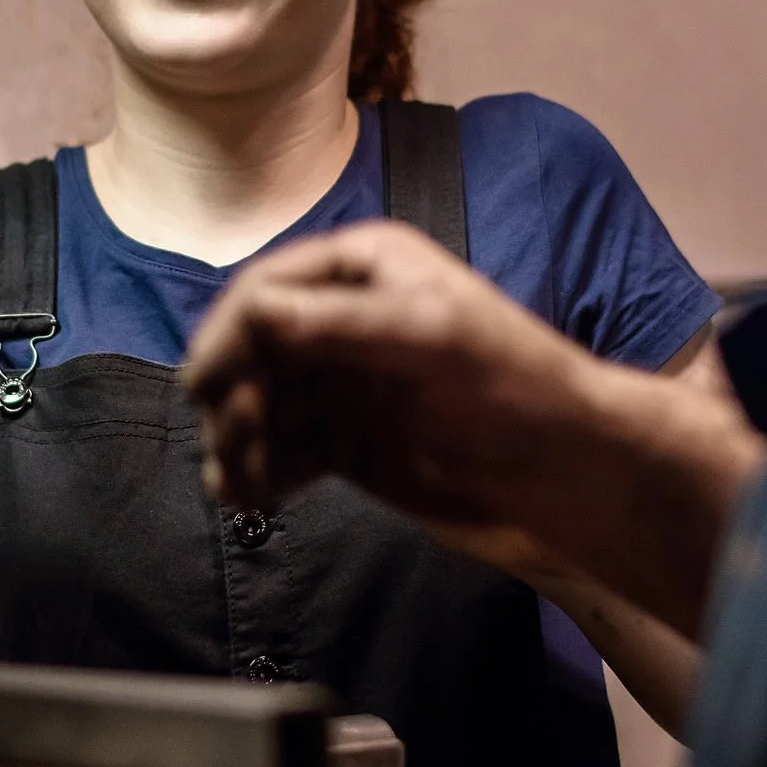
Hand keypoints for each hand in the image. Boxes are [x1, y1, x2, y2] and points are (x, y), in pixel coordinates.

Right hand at [183, 219, 597, 526]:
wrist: (561, 466)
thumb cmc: (510, 383)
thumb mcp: (431, 336)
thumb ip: (341, 324)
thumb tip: (252, 315)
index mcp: (362, 269)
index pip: (269, 289)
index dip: (230, 333)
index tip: (205, 384)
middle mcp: (340, 319)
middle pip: (251, 350)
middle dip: (233, 395)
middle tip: (238, 444)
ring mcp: (338, 382)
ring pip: (258, 404)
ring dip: (238, 441)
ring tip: (244, 486)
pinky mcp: (342, 441)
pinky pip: (280, 450)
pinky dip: (259, 472)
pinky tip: (254, 497)